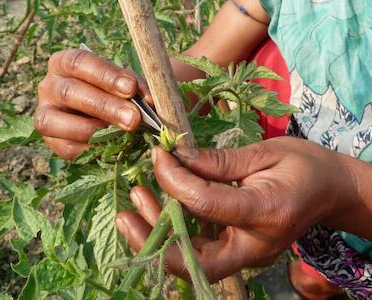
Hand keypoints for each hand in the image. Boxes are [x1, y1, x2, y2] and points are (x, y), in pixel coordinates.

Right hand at [35, 49, 151, 159]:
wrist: (104, 116)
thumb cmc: (115, 93)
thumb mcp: (125, 84)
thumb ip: (135, 88)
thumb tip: (149, 102)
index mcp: (65, 63)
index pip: (80, 63)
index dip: (106, 76)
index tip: (130, 88)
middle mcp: (49, 86)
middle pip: (70, 92)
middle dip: (105, 106)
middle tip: (133, 118)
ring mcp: (45, 114)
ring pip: (57, 121)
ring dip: (94, 130)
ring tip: (122, 134)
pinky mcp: (51, 141)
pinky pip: (67, 147)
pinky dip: (90, 149)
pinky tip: (111, 147)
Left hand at [116, 137, 363, 281]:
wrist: (330, 192)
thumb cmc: (305, 166)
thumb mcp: (266, 152)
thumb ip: (219, 161)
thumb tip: (177, 158)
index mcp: (266, 211)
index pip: (205, 203)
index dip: (174, 180)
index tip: (159, 155)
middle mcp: (254, 245)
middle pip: (194, 260)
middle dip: (154, 239)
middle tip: (127, 213)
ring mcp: (247, 254)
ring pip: (192, 262)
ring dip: (158, 237)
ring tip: (135, 204)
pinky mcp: (240, 252)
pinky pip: (200, 252)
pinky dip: (174, 234)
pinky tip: (157, 210)